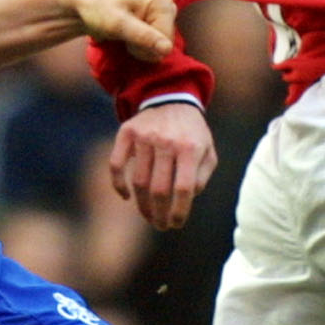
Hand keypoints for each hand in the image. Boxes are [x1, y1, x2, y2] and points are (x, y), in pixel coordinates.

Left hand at [74, 0, 175, 61]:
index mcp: (163, 3)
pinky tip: (127, 36)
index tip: (124, 33)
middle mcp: (167, 8)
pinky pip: (154, 46)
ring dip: (139, 48)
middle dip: (142, 47)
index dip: (144, 45)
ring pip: (158, 49)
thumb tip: (168, 49)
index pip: (166, 41)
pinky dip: (139, 47)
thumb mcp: (118, 24)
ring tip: (124, 33)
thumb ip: (143, 36)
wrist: (82, 4)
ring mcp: (161, 17)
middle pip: (164, 46)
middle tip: (123, 33)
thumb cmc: (97, 9)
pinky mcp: (154, 24)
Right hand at [108, 102, 215, 229]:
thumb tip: (188, 198)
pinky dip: (118, 184)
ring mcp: (144, 137)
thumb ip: (202, 176)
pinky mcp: (126, 133)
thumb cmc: (191, 133)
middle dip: (159, 214)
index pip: (184, 188)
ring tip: (148, 216)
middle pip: (159, 189)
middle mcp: (166, 141)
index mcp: (190, 148)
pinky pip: (116, 164)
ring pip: (139, 181)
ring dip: (142, 205)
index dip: (179, 211)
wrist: (171, 98)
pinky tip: (126, 197)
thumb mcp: (207, 151)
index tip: (176, 224)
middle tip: (160, 225)